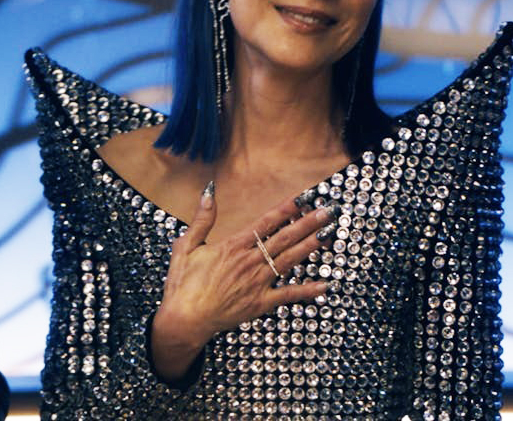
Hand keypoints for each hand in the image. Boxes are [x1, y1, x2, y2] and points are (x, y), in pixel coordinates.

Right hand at [150, 183, 332, 381]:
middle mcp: (249, 262)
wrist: (184, 320)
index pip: (265, 222)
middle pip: (284, 238)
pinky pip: (287, 295)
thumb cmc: (182, 284)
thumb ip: (202, 219)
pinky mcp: (260, 303)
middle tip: (327, 211)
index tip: (303, 197)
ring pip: (289, 260)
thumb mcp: (186, 246)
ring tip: (329, 233)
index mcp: (233, 246)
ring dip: (310, 246)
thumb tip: (210, 192)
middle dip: (308, 223)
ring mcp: (257, 283)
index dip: (286, 209)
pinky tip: (324, 285)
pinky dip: (306, 290)